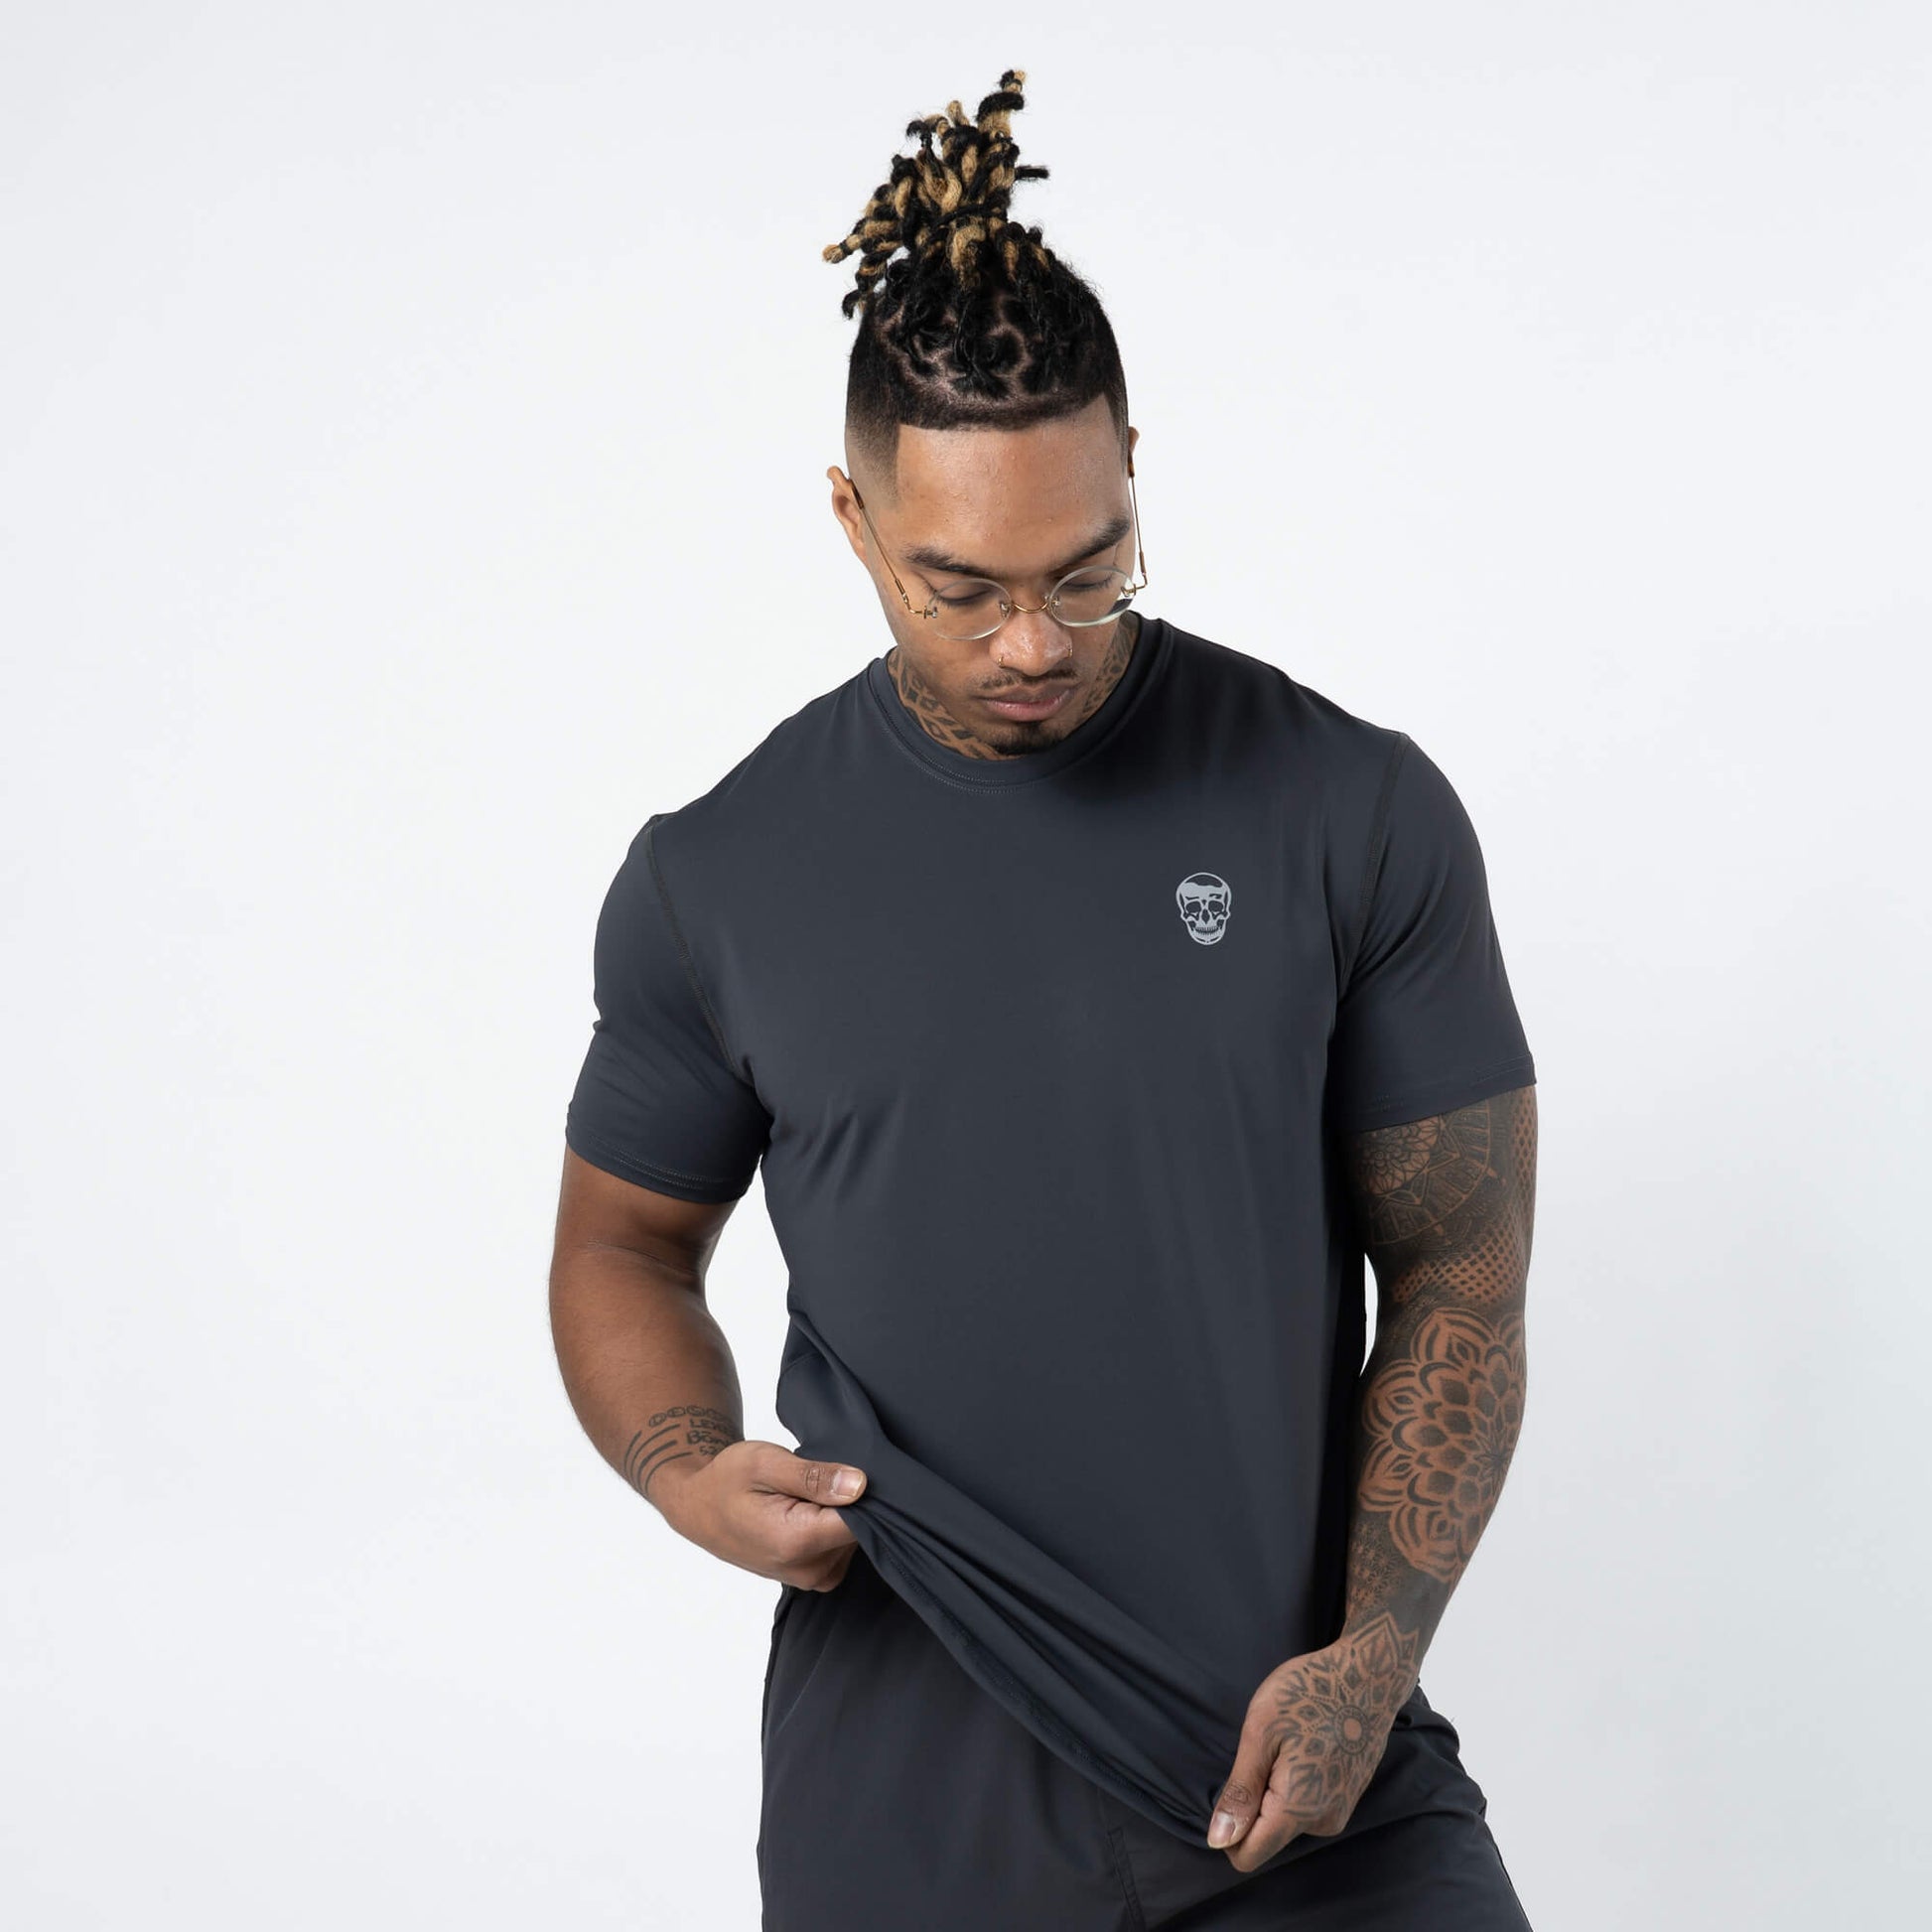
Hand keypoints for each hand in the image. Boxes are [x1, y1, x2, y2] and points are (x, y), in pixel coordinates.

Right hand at [653, 1440, 868, 1591]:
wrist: (699, 1507)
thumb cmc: (727, 1480)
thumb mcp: (765, 1463)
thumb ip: (814, 1476)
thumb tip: (861, 1485)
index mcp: (797, 1541)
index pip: (861, 1521)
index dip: (867, 1492)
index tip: (853, 1469)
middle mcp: (808, 1569)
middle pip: (861, 1531)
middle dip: (853, 1500)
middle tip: (822, 1475)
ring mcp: (811, 1578)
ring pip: (855, 1540)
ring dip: (842, 1513)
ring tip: (809, 1492)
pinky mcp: (814, 1576)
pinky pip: (844, 1548)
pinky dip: (835, 1527)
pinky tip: (811, 1509)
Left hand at [1205, 1618, 1415, 1870]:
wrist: (1369, 1675)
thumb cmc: (1309, 1693)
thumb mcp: (1261, 1731)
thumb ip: (1241, 1791)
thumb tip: (1219, 1840)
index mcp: (1296, 1810)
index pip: (1247, 1856)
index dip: (1227, 1829)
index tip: (1233, 1783)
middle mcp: (1323, 1823)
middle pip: (1267, 1836)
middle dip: (1255, 1801)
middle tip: (1266, 1750)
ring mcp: (1340, 1811)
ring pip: (1287, 1819)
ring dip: (1277, 1790)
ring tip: (1290, 1742)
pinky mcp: (1348, 1798)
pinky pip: (1308, 1806)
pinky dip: (1298, 1783)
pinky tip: (1307, 1745)